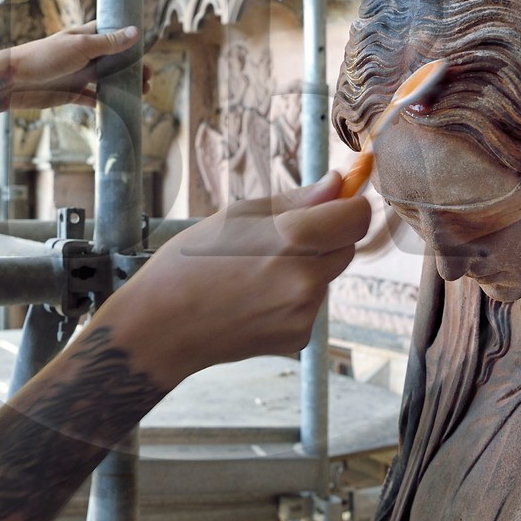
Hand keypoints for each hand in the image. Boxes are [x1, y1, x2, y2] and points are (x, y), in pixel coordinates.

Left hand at [0, 24, 144, 119]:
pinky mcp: (73, 93)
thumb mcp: (80, 48)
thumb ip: (108, 43)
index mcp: (87, 37)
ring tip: (142, 94)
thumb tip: (136, 33)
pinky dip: (107, 102)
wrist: (15, 82)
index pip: (114, 35)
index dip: (131, 42)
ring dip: (124, 86)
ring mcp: (80, 74)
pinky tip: (121, 107)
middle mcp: (85, 54)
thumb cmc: (44, 57)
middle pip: (115, 60)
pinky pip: (95, 98)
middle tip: (148, 79)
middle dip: (133, 69)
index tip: (147, 51)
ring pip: (108, 80)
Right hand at [95, 171, 370, 389]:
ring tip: (257, 271)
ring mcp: (305, 312)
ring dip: (308, 267)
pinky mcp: (299, 337)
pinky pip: (311, 305)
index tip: (338, 201)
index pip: (358, 217)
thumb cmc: (189, 263)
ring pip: (327, 276)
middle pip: (347, 246)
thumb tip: (337, 184)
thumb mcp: (237, 216)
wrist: (162, 327)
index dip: (350, 205)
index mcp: (293, 239)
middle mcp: (306, 279)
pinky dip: (294, 297)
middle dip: (328, 236)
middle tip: (283, 236)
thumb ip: (296, 201)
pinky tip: (256, 299)